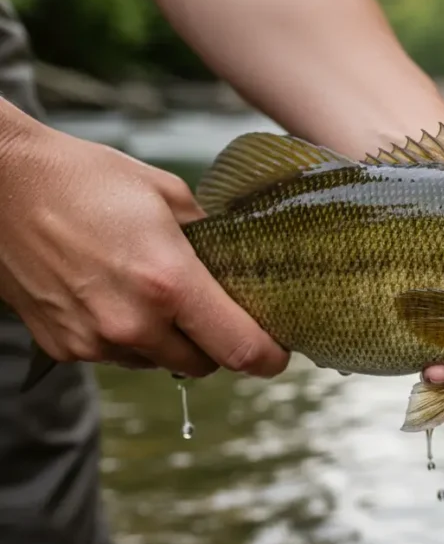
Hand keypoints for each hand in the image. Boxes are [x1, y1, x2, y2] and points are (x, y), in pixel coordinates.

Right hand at [0, 103, 288, 378]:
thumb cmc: (82, 179)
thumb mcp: (166, 194)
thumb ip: (210, 238)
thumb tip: (237, 265)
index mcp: (169, 283)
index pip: (240, 348)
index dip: (269, 357)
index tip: (279, 353)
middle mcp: (133, 323)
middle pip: (204, 365)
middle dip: (217, 344)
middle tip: (214, 311)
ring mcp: (95, 341)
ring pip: (160, 362)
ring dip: (170, 341)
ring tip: (152, 293)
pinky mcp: (65, 348)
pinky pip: (118, 357)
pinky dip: (128, 338)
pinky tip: (114, 296)